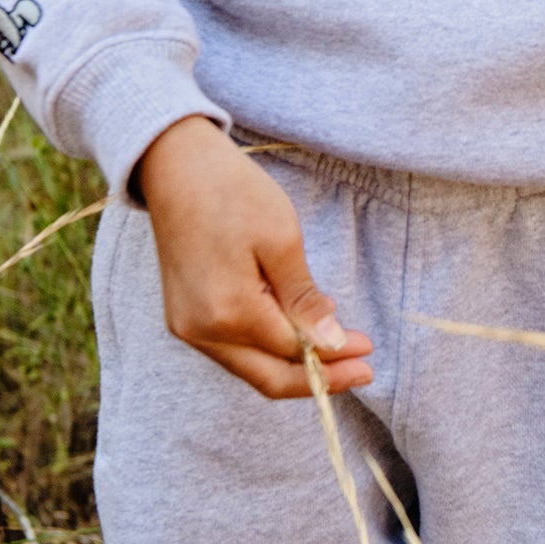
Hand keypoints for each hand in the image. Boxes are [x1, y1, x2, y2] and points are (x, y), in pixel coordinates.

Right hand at [136, 116, 373, 399]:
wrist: (175, 165)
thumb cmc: (233, 193)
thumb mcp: (281, 239)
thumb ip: (303, 300)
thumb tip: (331, 344)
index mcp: (228, 313)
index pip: (291, 354)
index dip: (333, 358)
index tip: (369, 351)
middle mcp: (201, 332)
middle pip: (267, 377)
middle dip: (318, 378)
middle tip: (362, 370)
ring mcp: (187, 327)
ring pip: (249, 366)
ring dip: (292, 363)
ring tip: (335, 345)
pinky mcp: (183, 316)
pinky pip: (231, 348)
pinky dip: (266, 345)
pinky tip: (294, 327)